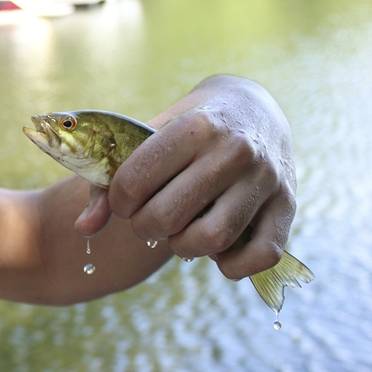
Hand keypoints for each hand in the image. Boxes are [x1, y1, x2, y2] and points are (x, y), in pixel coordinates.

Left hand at [77, 76, 296, 279]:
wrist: (252, 106)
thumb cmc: (186, 126)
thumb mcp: (147, 135)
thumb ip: (108, 180)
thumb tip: (83, 229)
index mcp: (194, 127)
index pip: (134, 182)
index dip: (118, 201)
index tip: (124, 198)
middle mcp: (235, 150)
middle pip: (168, 217)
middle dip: (145, 227)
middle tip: (147, 219)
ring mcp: (266, 178)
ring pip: (211, 240)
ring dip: (182, 247)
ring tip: (177, 231)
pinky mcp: (289, 205)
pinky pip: (259, 256)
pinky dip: (229, 265)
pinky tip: (213, 249)